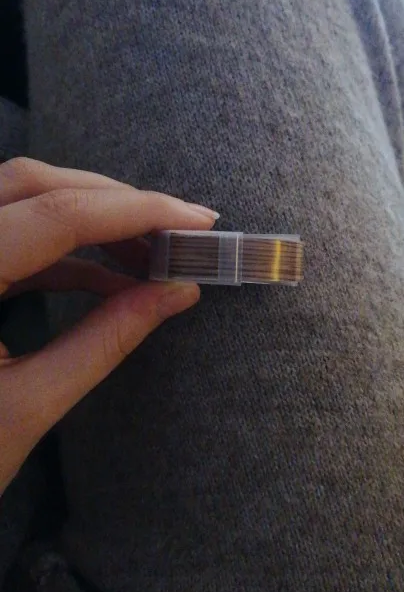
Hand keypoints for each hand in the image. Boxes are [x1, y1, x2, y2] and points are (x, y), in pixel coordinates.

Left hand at [0, 157, 216, 495]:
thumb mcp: (25, 407)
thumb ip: (103, 342)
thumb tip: (176, 293)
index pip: (55, 216)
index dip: (135, 210)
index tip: (198, 222)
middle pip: (33, 184)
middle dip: (114, 200)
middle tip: (181, 229)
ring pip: (20, 197)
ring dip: (91, 215)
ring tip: (152, 251)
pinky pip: (10, 234)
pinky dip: (63, 247)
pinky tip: (110, 274)